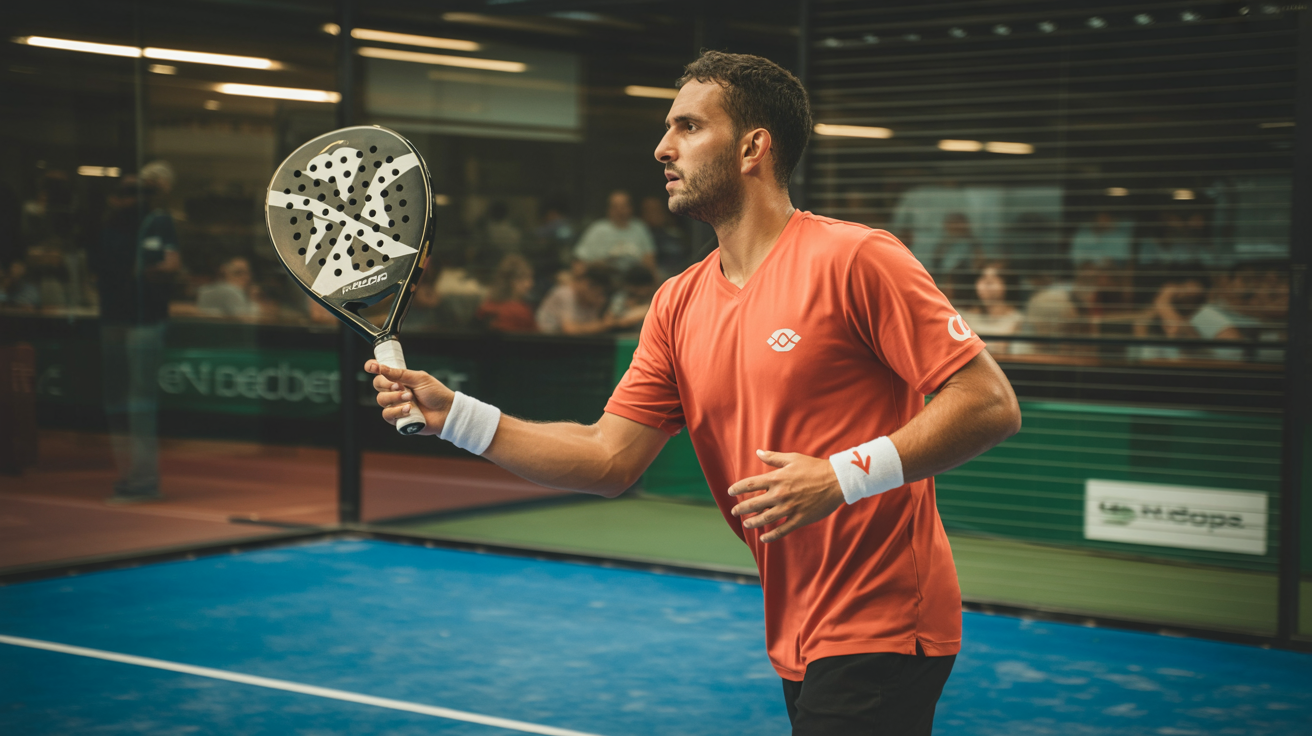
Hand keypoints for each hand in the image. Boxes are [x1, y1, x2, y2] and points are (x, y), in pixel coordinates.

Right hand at [364, 360, 453, 435]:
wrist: (446, 412)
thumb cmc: (435, 393)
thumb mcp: (419, 378)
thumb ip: (399, 373)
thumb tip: (381, 367)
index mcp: (400, 379)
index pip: (381, 372)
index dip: (373, 367)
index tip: (372, 366)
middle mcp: (395, 391)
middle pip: (377, 384)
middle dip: (387, 384)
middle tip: (400, 386)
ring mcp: (395, 405)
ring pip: (381, 400)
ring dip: (394, 398)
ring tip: (410, 398)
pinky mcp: (397, 419)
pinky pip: (387, 414)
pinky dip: (397, 411)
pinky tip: (409, 410)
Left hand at [727, 450, 845, 542]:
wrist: (836, 481)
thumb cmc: (814, 467)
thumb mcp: (793, 458)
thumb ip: (773, 457)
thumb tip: (758, 452)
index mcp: (776, 478)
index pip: (750, 484)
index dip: (737, 488)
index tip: (730, 492)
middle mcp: (780, 494)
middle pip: (753, 504)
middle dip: (741, 508)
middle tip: (734, 512)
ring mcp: (789, 508)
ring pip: (765, 519)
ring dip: (753, 522)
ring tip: (746, 524)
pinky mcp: (799, 519)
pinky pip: (782, 530)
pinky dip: (771, 536)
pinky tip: (763, 539)